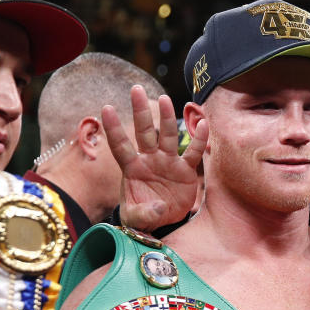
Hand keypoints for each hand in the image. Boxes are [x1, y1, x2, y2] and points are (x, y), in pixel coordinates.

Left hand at [102, 85, 207, 230]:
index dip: (114, 128)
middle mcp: (149, 160)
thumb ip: (143, 214)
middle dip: (141, 111)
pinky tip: (203, 124)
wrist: (163, 221)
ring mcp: (167, 162)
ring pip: (168, 136)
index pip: (120, 145)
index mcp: (132, 169)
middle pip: (144, 132)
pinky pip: (193, 152)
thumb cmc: (142, 217)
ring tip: (165, 99)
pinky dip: (199, 140)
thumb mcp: (136, 219)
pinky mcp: (185, 170)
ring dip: (167, 118)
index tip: (106, 108)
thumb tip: (158, 207)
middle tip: (136, 89)